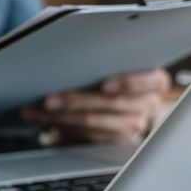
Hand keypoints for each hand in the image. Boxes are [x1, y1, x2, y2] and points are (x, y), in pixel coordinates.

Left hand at [20, 68, 170, 143]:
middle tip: (49, 99)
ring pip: (93, 121)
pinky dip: (58, 124)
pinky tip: (41, 117)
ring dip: (60, 116)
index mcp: (154, 81)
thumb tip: (69, 52)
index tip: (105, 85)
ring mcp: (130, 124)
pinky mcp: (113, 138)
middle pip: (112, 103)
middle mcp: (146, 104)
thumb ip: (106, 60)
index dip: (128, 83)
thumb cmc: (112, 72)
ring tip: (37, 110)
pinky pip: (84, 133)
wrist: (112, 100)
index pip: (151, 81)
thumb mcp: (116, 63)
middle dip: (77, 100)